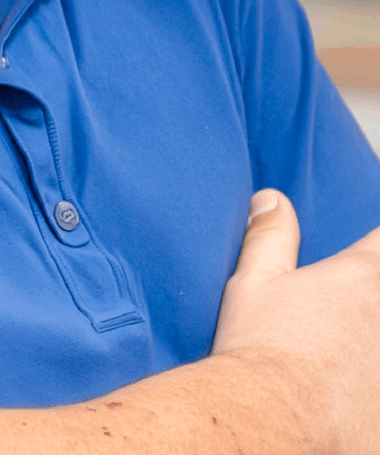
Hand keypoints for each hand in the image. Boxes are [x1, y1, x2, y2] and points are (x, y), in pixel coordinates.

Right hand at [213, 188, 379, 454]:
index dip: (376, 244)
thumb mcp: (253, 282)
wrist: (269, 422)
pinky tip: (356, 397)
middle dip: (371, 296)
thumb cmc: (260, 349)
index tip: (367, 256)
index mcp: (362, 279)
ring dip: (372, 346)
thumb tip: (272, 199)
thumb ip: (269, 236)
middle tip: (350, 312)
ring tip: (354, 355)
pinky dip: (371, 392)